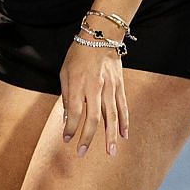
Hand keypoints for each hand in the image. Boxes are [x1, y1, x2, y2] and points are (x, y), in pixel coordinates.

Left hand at [59, 43, 127, 158]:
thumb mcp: (65, 72)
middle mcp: (95, 88)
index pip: (75, 112)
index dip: (70, 128)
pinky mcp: (120, 86)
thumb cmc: (78, 54)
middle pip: (93, 118)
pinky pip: (123, 107)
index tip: (66, 139)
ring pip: (111, 116)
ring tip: (110, 152)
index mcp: (78, 84)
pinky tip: (124, 135)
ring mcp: (110, 88)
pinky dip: (124, 122)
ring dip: (110, 136)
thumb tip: (69, 117)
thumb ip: (67, 95)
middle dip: (87, 138)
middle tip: (82, 153)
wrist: (101, 36)